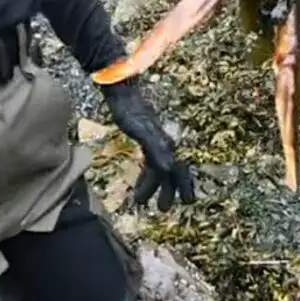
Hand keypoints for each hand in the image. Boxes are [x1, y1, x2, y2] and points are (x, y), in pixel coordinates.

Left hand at [100, 80, 195, 211]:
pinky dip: (146, 174)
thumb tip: (169, 169)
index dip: (176, 188)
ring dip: (155, 185)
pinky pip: (150, 161)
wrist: (122, 92)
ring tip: (144, 200)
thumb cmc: (130, 110)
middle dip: (169, 190)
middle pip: (171, 171)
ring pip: (159, 167)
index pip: (173, 170)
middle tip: (164, 209)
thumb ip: (156, 149)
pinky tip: (139, 180)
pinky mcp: (144, 137)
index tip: (177, 205)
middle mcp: (163, 143)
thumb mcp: (142, 131)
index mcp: (164, 143)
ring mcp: (154, 140)